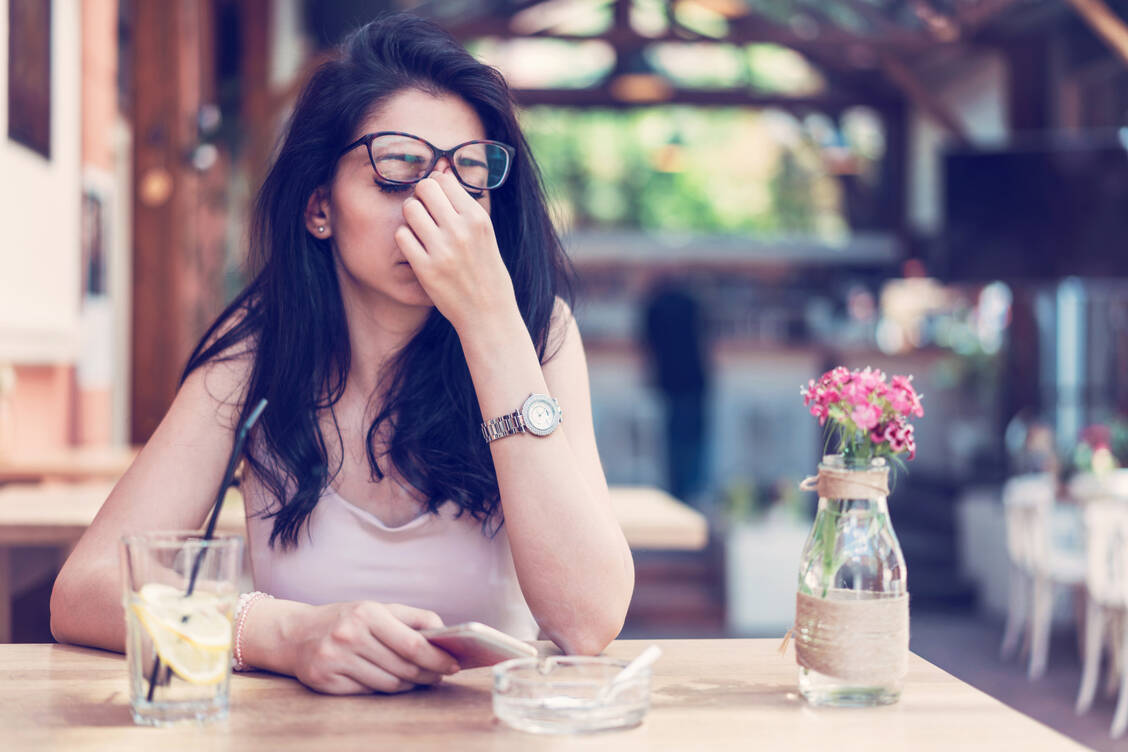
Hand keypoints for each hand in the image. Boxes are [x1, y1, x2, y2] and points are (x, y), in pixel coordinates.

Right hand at [289, 601, 460, 694]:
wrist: (296, 633)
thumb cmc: (346, 619)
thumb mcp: (376, 609)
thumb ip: (412, 618)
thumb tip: (444, 634)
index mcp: (367, 613)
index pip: (413, 644)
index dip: (437, 658)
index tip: (454, 664)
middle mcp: (349, 636)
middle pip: (403, 667)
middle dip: (428, 674)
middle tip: (440, 675)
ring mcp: (335, 660)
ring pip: (388, 684)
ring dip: (409, 684)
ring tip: (420, 679)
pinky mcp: (325, 682)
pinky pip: (368, 692)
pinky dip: (385, 689)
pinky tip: (392, 682)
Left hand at [394, 172, 518, 331]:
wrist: (488, 313)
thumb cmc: (486, 269)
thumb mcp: (484, 233)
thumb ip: (463, 205)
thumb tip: (442, 169)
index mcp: (477, 217)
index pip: (444, 179)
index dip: (436, 187)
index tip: (438, 202)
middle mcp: (460, 229)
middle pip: (424, 188)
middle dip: (421, 197)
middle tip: (426, 214)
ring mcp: (442, 249)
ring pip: (410, 209)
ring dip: (411, 217)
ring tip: (420, 231)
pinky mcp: (425, 268)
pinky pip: (401, 236)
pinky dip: (405, 239)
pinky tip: (416, 248)